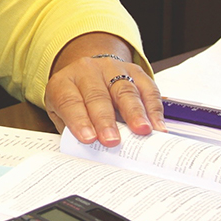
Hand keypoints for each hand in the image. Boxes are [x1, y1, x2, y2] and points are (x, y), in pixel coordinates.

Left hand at [44, 33, 164, 146]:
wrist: (89, 74)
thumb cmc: (76, 101)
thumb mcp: (63, 114)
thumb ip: (72, 130)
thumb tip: (88, 150)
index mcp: (64, 83)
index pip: (69, 101)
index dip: (79, 120)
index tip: (88, 139)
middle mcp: (87, 71)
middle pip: (97, 96)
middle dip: (105, 120)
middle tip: (112, 140)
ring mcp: (111, 69)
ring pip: (124, 90)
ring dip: (134, 112)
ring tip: (141, 130)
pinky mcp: (135, 71)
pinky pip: (147, 89)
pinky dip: (153, 109)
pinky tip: (156, 126)